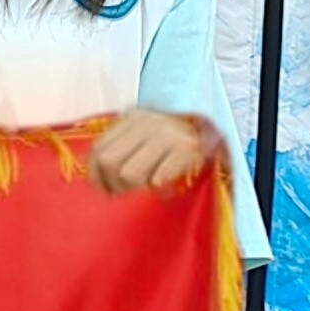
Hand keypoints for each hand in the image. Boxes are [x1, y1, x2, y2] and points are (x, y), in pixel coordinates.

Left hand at [87, 108, 225, 194]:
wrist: (213, 127)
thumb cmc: (171, 137)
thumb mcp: (144, 133)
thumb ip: (121, 148)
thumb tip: (98, 178)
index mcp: (130, 119)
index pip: (98, 150)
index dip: (95, 175)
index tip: (103, 188)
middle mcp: (145, 124)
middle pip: (109, 162)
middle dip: (113, 184)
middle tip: (124, 191)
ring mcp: (166, 135)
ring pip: (130, 173)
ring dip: (134, 187)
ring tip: (145, 185)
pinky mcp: (185, 149)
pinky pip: (157, 178)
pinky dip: (157, 184)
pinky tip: (162, 181)